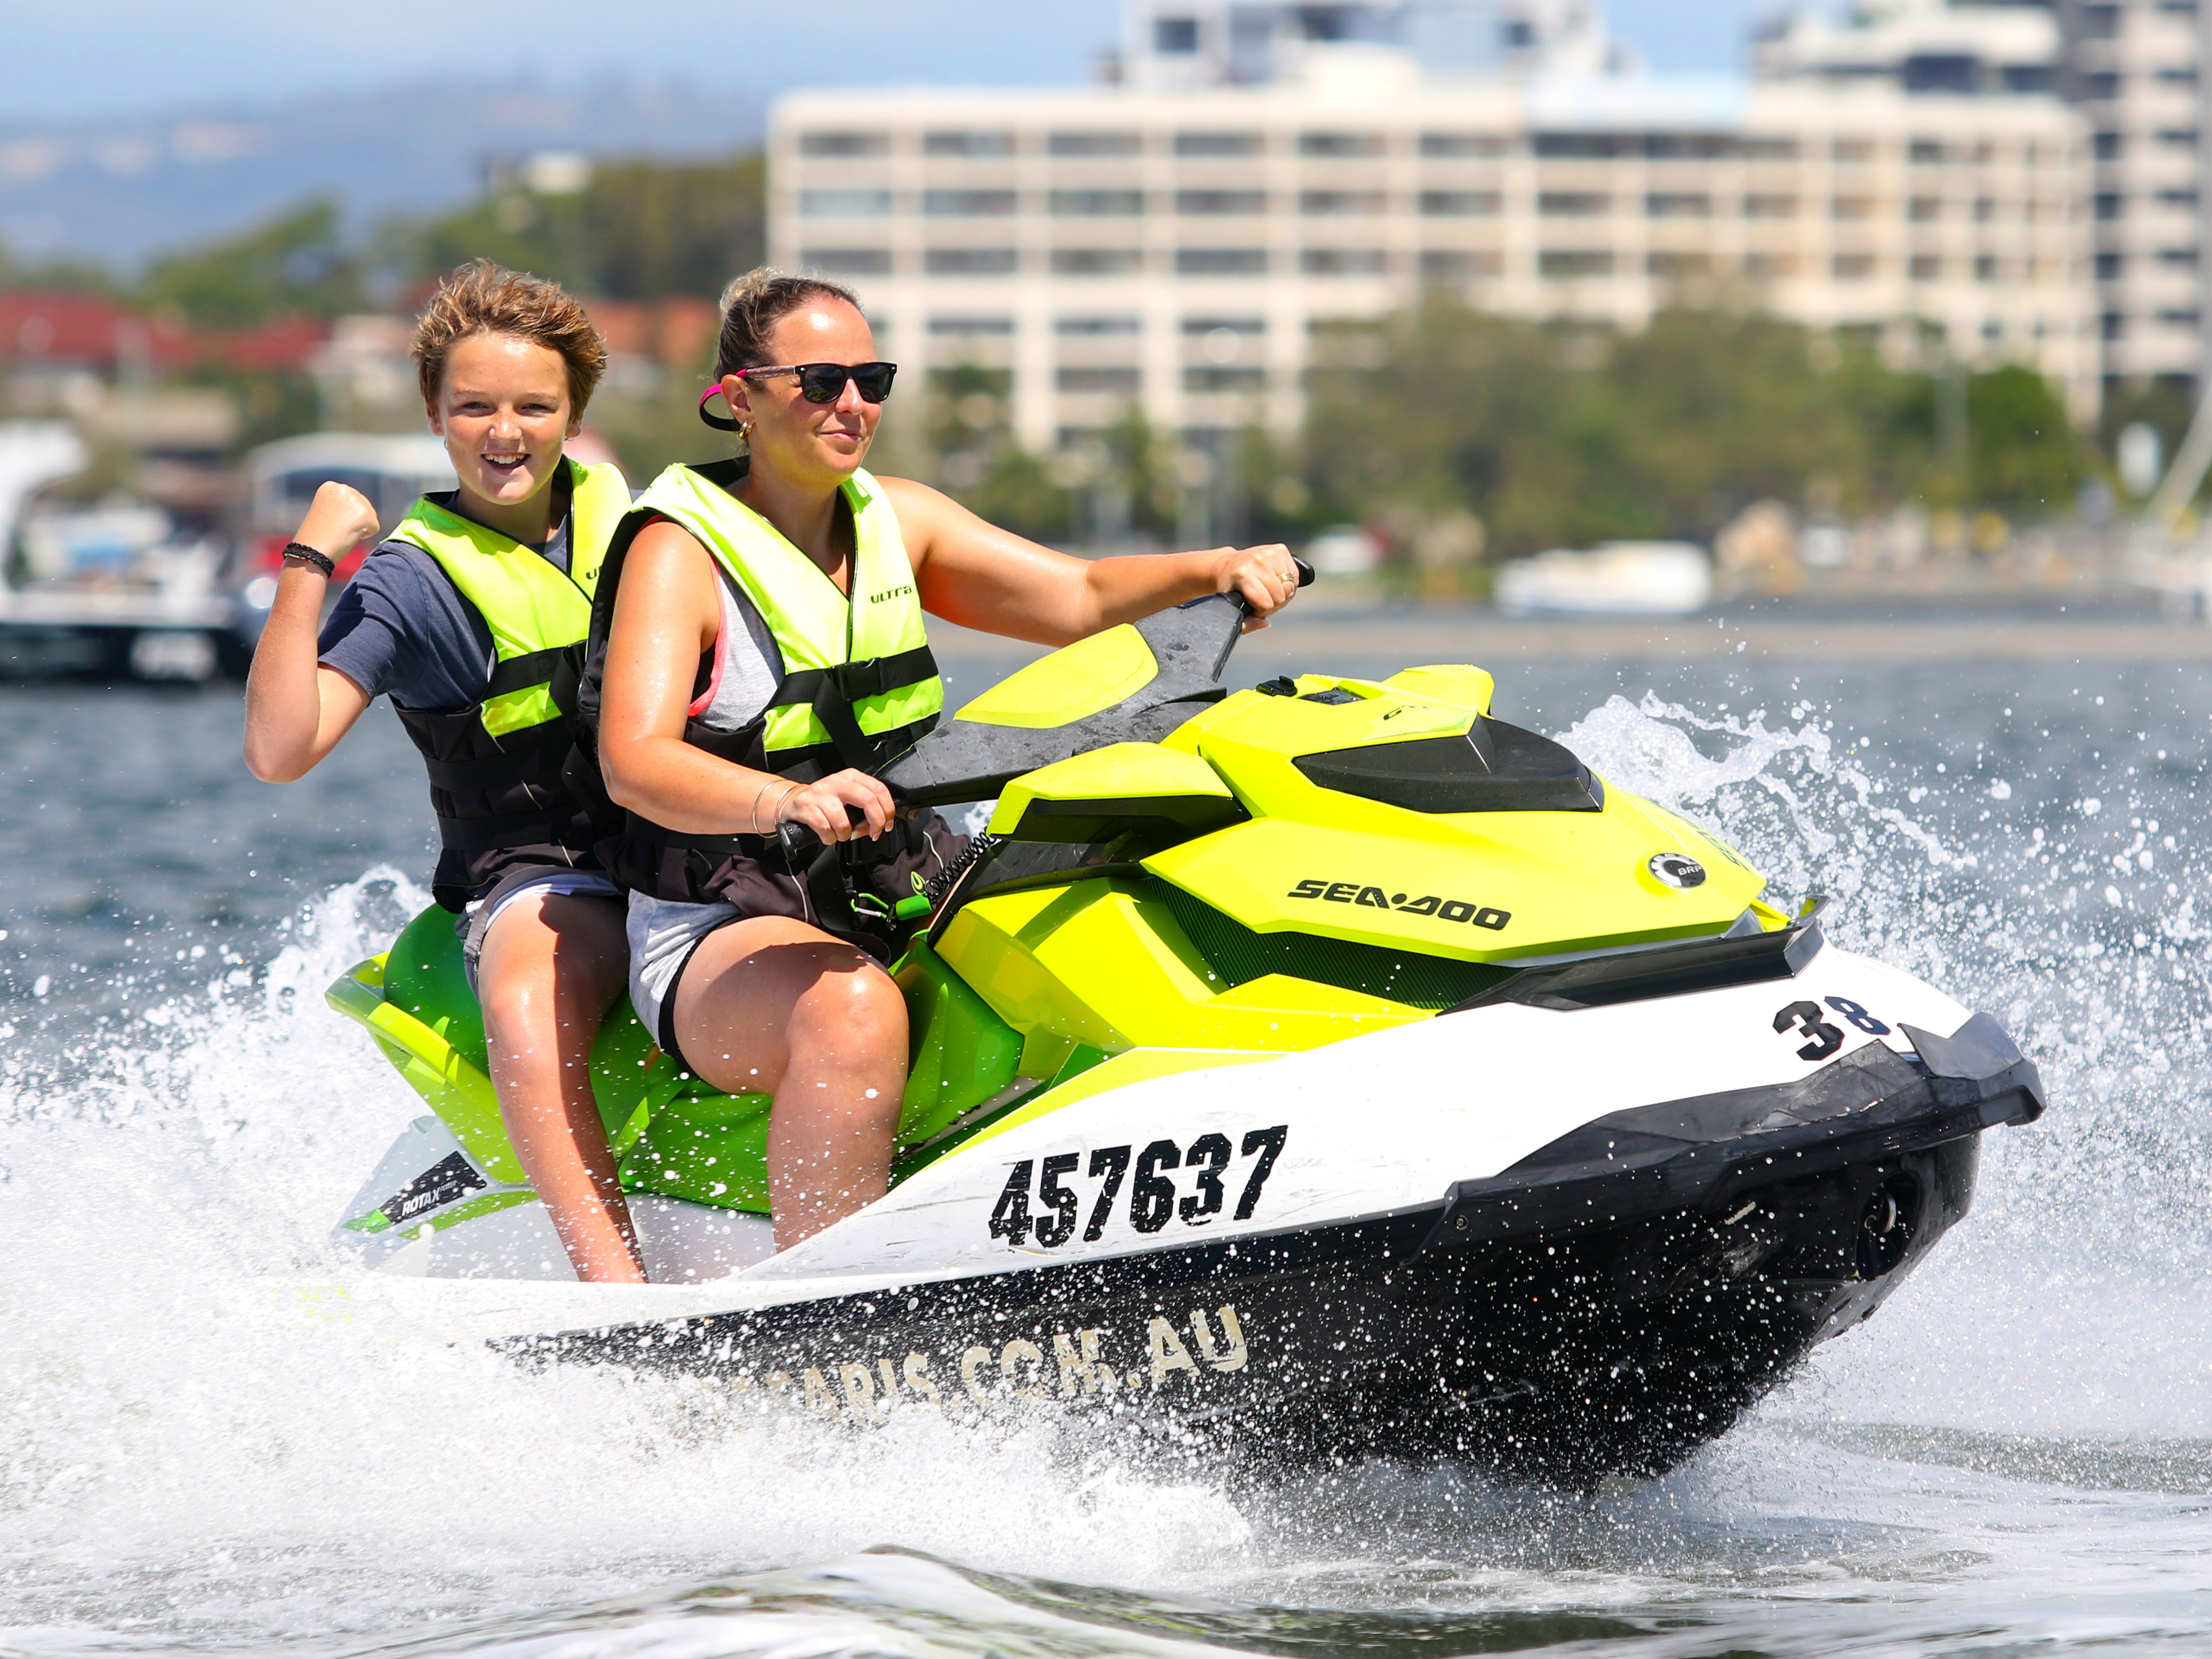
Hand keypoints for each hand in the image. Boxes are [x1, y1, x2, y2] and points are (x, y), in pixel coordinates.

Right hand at [293, 482, 379, 563]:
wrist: (311, 551)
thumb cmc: (317, 535)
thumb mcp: (326, 510)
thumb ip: (342, 504)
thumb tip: (360, 510)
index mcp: (331, 487)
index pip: (353, 499)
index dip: (345, 515)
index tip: (331, 521)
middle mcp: (343, 489)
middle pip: (364, 506)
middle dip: (354, 520)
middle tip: (337, 529)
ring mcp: (354, 500)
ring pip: (370, 516)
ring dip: (360, 528)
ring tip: (341, 532)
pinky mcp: (364, 514)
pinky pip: (374, 528)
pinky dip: (365, 535)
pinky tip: (348, 536)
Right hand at [773, 768, 894, 842]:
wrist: (793, 801)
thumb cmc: (825, 803)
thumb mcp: (847, 798)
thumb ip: (865, 808)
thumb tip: (876, 826)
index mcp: (851, 777)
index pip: (878, 789)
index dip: (888, 810)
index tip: (887, 825)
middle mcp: (837, 782)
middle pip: (867, 800)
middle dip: (875, 822)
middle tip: (874, 834)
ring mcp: (820, 793)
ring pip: (843, 822)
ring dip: (845, 835)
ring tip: (840, 834)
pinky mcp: (806, 806)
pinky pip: (825, 829)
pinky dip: (829, 838)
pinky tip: (827, 835)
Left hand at [1210, 543, 1299, 630]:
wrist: (1229, 564)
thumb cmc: (1230, 588)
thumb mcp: (1231, 608)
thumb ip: (1246, 624)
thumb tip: (1265, 623)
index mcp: (1243, 574)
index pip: (1266, 604)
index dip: (1262, 612)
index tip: (1254, 608)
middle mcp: (1257, 560)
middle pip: (1280, 597)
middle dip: (1273, 604)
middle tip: (1262, 600)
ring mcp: (1270, 552)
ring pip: (1290, 588)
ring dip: (1282, 594)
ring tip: (1268, 591)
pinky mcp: (1281, 549)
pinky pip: (1295, 576)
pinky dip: (1288, 583)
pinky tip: (1275, 581)